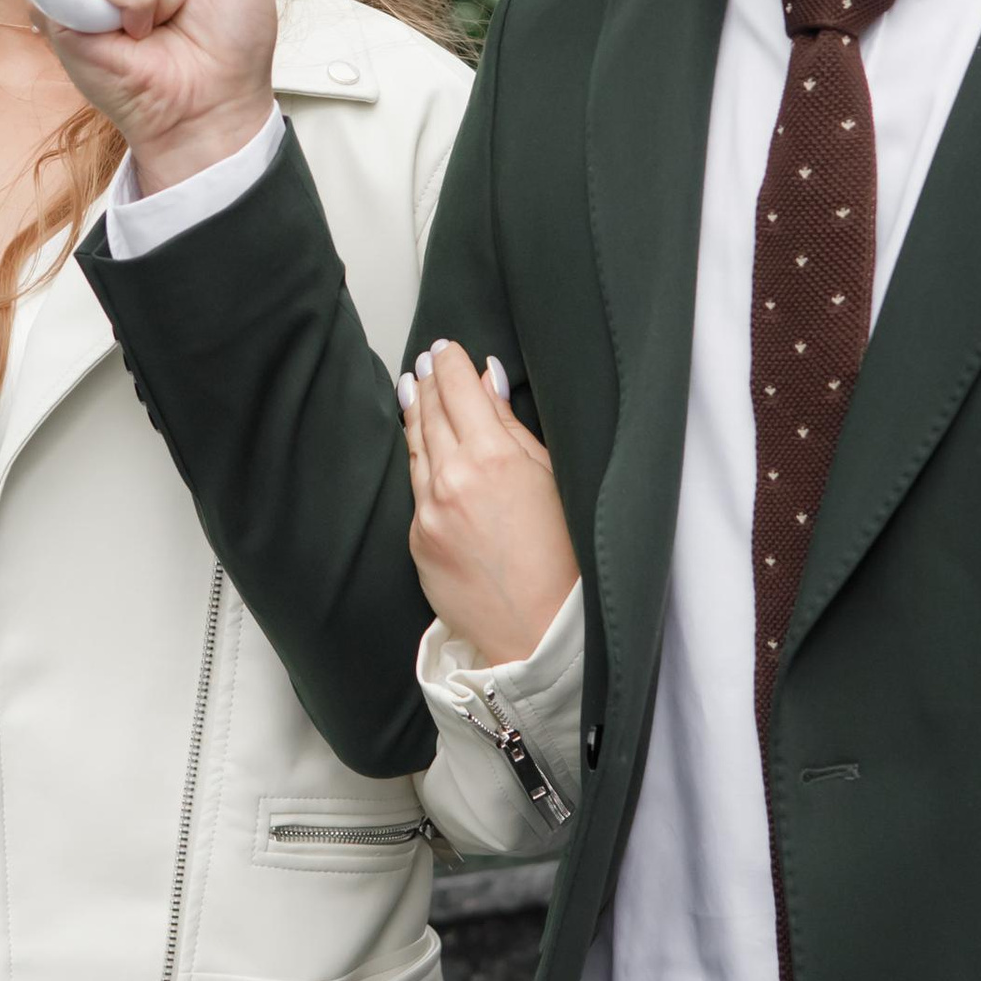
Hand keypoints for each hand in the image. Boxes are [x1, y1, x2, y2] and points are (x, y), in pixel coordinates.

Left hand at [401, 340, 580, 666]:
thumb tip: (487, 381)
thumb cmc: (564, 558)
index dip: (450, 363)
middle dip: (429, 382)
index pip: (459, 389)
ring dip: (416, 415)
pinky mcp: (417, 539)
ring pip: (416, 447)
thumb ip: (511, 427)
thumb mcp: (552, 479)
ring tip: (416, 390)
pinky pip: (416, 488)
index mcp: (493, 458)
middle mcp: (452, 479)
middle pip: (431, 412)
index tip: (446, 348)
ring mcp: (428, 510)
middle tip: (427, 362)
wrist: (538, 632)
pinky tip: (423, 447)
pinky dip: (420, 462)